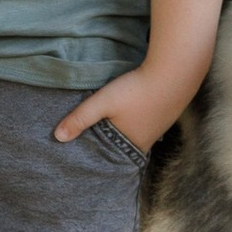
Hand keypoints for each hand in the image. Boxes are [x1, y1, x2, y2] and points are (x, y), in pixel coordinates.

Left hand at [53, 67, 182, 153]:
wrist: (174, 72)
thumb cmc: (136, 90)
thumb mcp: (103, 102)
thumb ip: (80, 118)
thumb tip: (57, 137)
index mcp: (131, 145)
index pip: (111, 160)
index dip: (99, 158)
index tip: (85, 156)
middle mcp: (148, 141)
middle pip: (123, 147)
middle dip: (110, 144)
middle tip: (94, 140)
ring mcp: (159, 128)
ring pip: (135, 134)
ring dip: (123, 130)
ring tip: (110, 125)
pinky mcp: (166, 113)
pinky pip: (145, 123)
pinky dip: (135, 120)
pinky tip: (131, 110)